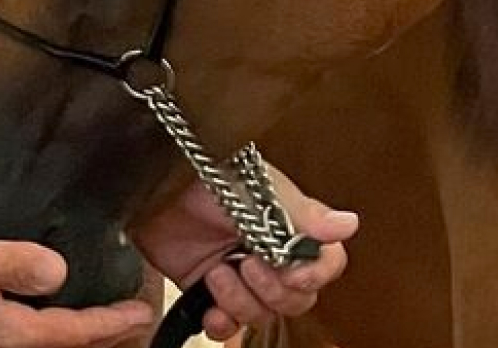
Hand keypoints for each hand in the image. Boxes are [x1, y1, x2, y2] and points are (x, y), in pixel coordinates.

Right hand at [0, 225, 156, 347]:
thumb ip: (18, 265)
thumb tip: (60, 273)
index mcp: (6, 338)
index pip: (73, 334)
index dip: (110, 323)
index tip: (142, 312)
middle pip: (61, 347)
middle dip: (98, 337)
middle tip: (132, 323)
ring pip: (40, 345)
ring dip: (72, 335)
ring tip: (98, 321)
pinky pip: (19, 339)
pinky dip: (45, 330)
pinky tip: (43, 313)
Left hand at [129, 171, 357, 341]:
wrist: (147, 185)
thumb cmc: (201, 172)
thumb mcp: (253, 189)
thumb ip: (300, 214)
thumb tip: (349, 225)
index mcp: (288, 225)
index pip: (326, 261)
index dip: (315, 274)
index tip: (291, 270)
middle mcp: (269, 253)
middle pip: (298, 298)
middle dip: (273, 290)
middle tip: (246, 265)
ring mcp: (239, 274)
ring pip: (263, 314)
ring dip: (242, 302)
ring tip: (216, 274)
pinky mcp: (207, 290)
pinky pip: (227, 325)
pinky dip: (222, 325)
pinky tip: (211, 312)